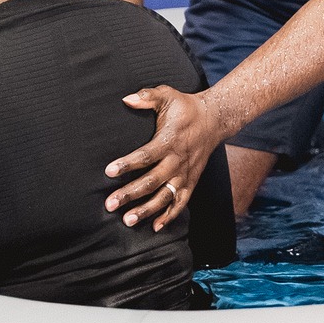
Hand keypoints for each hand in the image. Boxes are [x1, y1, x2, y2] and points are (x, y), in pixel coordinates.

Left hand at [104, 86, 233, 232]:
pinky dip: (170, 216)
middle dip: (130, 194)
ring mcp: (185, 174)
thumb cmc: (185, 107)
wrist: (214, 119)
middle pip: (152, 181)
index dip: (127, 164)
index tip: (109, 171)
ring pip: (165, 197)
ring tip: (128, 220)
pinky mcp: (191, 182)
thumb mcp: (167, 95)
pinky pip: (181, 203)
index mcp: (169, 140)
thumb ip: (147, 96)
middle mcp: (178, 160)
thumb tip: (126, 99)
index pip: (146, 155)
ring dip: (147, 210)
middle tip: (110, 204)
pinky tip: (155, 227)